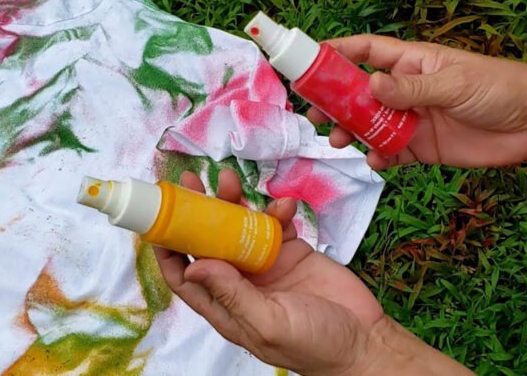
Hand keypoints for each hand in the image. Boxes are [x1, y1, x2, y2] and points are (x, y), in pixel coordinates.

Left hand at [153, 169, 471, 374]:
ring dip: (234, 203)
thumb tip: (192, 266)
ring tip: (231, 180)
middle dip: (198, 212)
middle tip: (192, 180)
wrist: (365, 341)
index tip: (161, 218)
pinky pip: (275, 223)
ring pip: (239, 227)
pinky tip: (285, 205)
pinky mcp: (292, 251)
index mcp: (226, 306)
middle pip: (209, 242)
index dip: (169, 249)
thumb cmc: (315, 345)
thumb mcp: (268, 323)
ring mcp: (266, 266)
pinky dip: (277, 210)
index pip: (184, 276)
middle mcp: (240, 284)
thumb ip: (232, 294)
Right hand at [309, 35, 526, 169]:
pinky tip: (375, 161)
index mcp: (413, 63)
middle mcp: (408, 90)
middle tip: (314, 113)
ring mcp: (414, 119)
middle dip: (336, 102)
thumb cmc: (500, 89)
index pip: (368, 52)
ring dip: (352, 131)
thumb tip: (370, 86)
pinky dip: (379, 157)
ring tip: (339, 139)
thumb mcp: (454, 84)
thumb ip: (411, 89)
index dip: (338, 53)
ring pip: (371, 125)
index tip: (310, 60)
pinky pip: (391, 152)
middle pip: (361, 93)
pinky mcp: (423, 147)